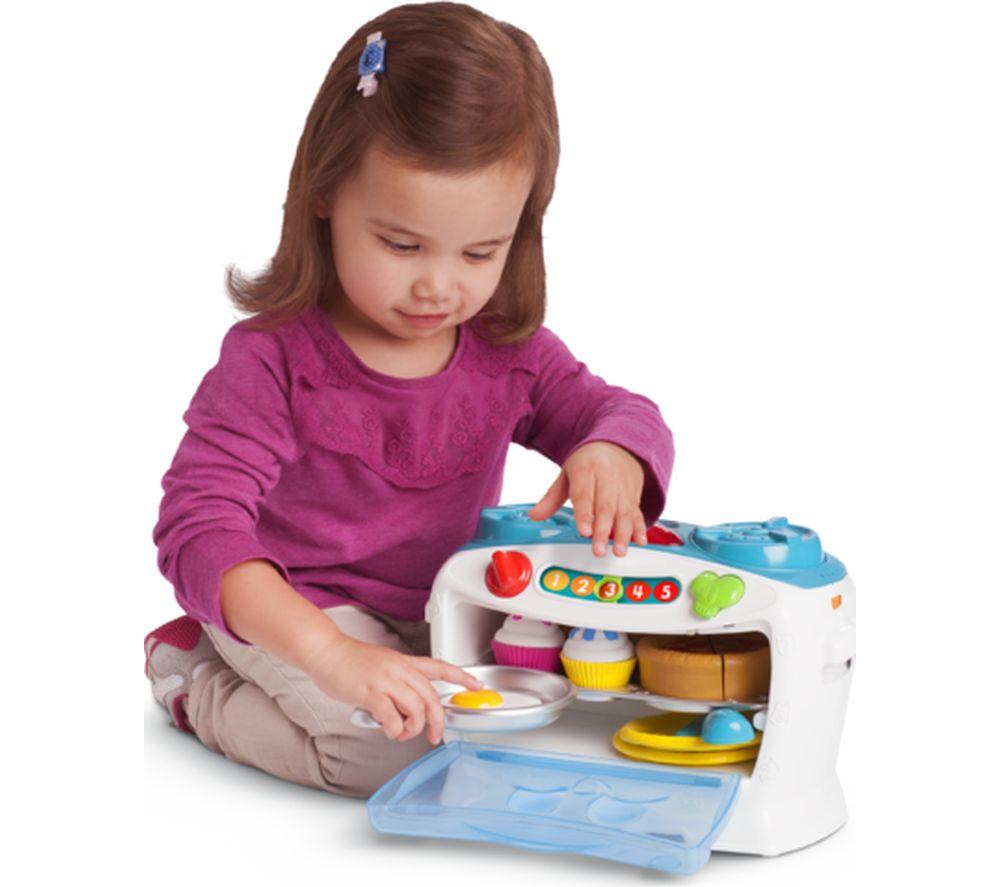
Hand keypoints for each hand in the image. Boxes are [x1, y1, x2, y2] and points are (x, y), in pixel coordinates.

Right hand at [303, 636, 482, 744]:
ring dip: (412, 729)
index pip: (440, 666)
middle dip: (437, 722)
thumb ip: (397, 685)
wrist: (325, 651)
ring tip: (402, 733)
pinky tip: (387, 729)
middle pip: (431, 698)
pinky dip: (394, 730)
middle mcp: (399, 669)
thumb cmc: (349, 661)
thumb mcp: (383, 666)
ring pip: (415, 709)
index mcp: (404, 662)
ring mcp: (385, 680)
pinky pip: (392, 718)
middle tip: (434, 736)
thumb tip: (405, 712)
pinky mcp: (369, 693)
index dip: (461, 676)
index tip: (476, 685)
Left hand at [528, 441, 647, 557]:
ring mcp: (623, 490)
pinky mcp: (634, 498)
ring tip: (619, 550)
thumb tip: (535, 515)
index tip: (584, 531)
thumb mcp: (567, 474)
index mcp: (587, 471)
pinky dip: (640, 528)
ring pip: (624, 513)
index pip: (584, 495)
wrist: (618, 446)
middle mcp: (607, 480)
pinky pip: (638, 513)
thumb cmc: (590, 463)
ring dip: (623, 534)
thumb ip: (551, 498)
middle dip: (603, 530)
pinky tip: (640, 541)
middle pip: (606, 507)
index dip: (584, 514)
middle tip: (599, 549)